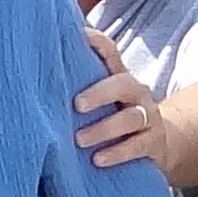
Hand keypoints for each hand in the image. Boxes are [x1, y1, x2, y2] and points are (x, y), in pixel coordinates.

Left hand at [72, 30, 164, 169]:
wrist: (158, 141)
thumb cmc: (116, 115)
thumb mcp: (103, 97)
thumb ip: (80, 83)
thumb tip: (38, 66)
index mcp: (119, 76)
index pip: (110, 52)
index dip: (96, 42)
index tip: (76, 36)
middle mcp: (136, 92)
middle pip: (122, 84)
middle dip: (99, 93)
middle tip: (76, 105)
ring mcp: (148, 116)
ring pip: (130, 117)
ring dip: (103, 129)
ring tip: (79, 140)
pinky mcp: (154, 142)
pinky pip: (137, 146)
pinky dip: (117, 152)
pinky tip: (98, 160)